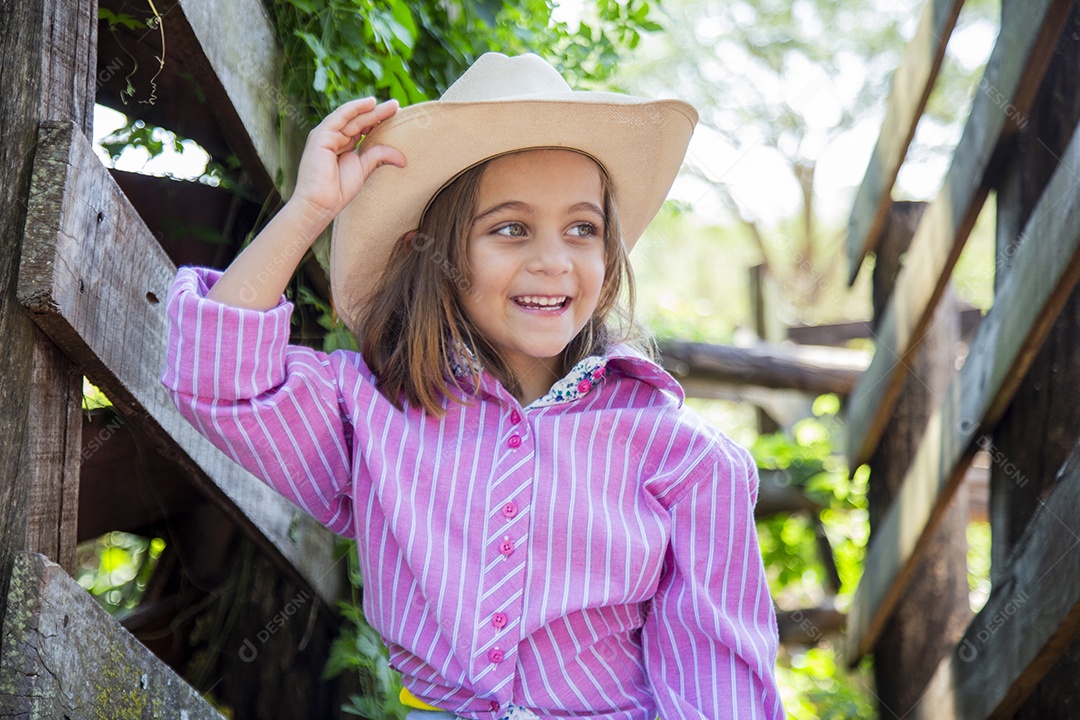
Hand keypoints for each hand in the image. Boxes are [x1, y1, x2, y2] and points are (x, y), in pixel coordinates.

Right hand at [291, 97, 405, 220]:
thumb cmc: (338, 191)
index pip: (362, 129)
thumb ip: (379, 156)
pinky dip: (355, 108)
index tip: (397, 118)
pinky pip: (340, 117)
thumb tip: (403, 158)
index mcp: (342, 146)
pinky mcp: (321, 136)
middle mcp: (333, 138)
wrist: (320, 203)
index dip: (378, 122)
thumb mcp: (363, 169)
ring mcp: (326, 135)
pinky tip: (370, 103)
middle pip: (359, 122)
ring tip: (392, 105)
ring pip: (352, 118)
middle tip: (397, 106)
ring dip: (371, 110)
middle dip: (378, 114)